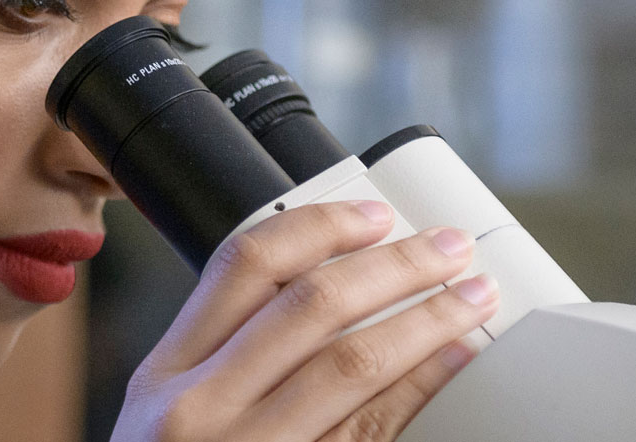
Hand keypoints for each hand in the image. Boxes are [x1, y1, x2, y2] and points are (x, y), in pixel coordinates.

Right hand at [112, 200, 498, 441]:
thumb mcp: (170, 422)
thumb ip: (225, 360)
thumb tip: (324, 291)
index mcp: (165, 377)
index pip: (243, 264)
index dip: (320, 225)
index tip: (373, 215)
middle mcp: (199, 411)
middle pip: (311, 302)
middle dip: (394, 263)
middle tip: (447, 247)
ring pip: (352, 361)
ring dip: (426, 318)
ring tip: (470, 296)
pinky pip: (371, 430)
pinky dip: (422, 387)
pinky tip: (456, 363)